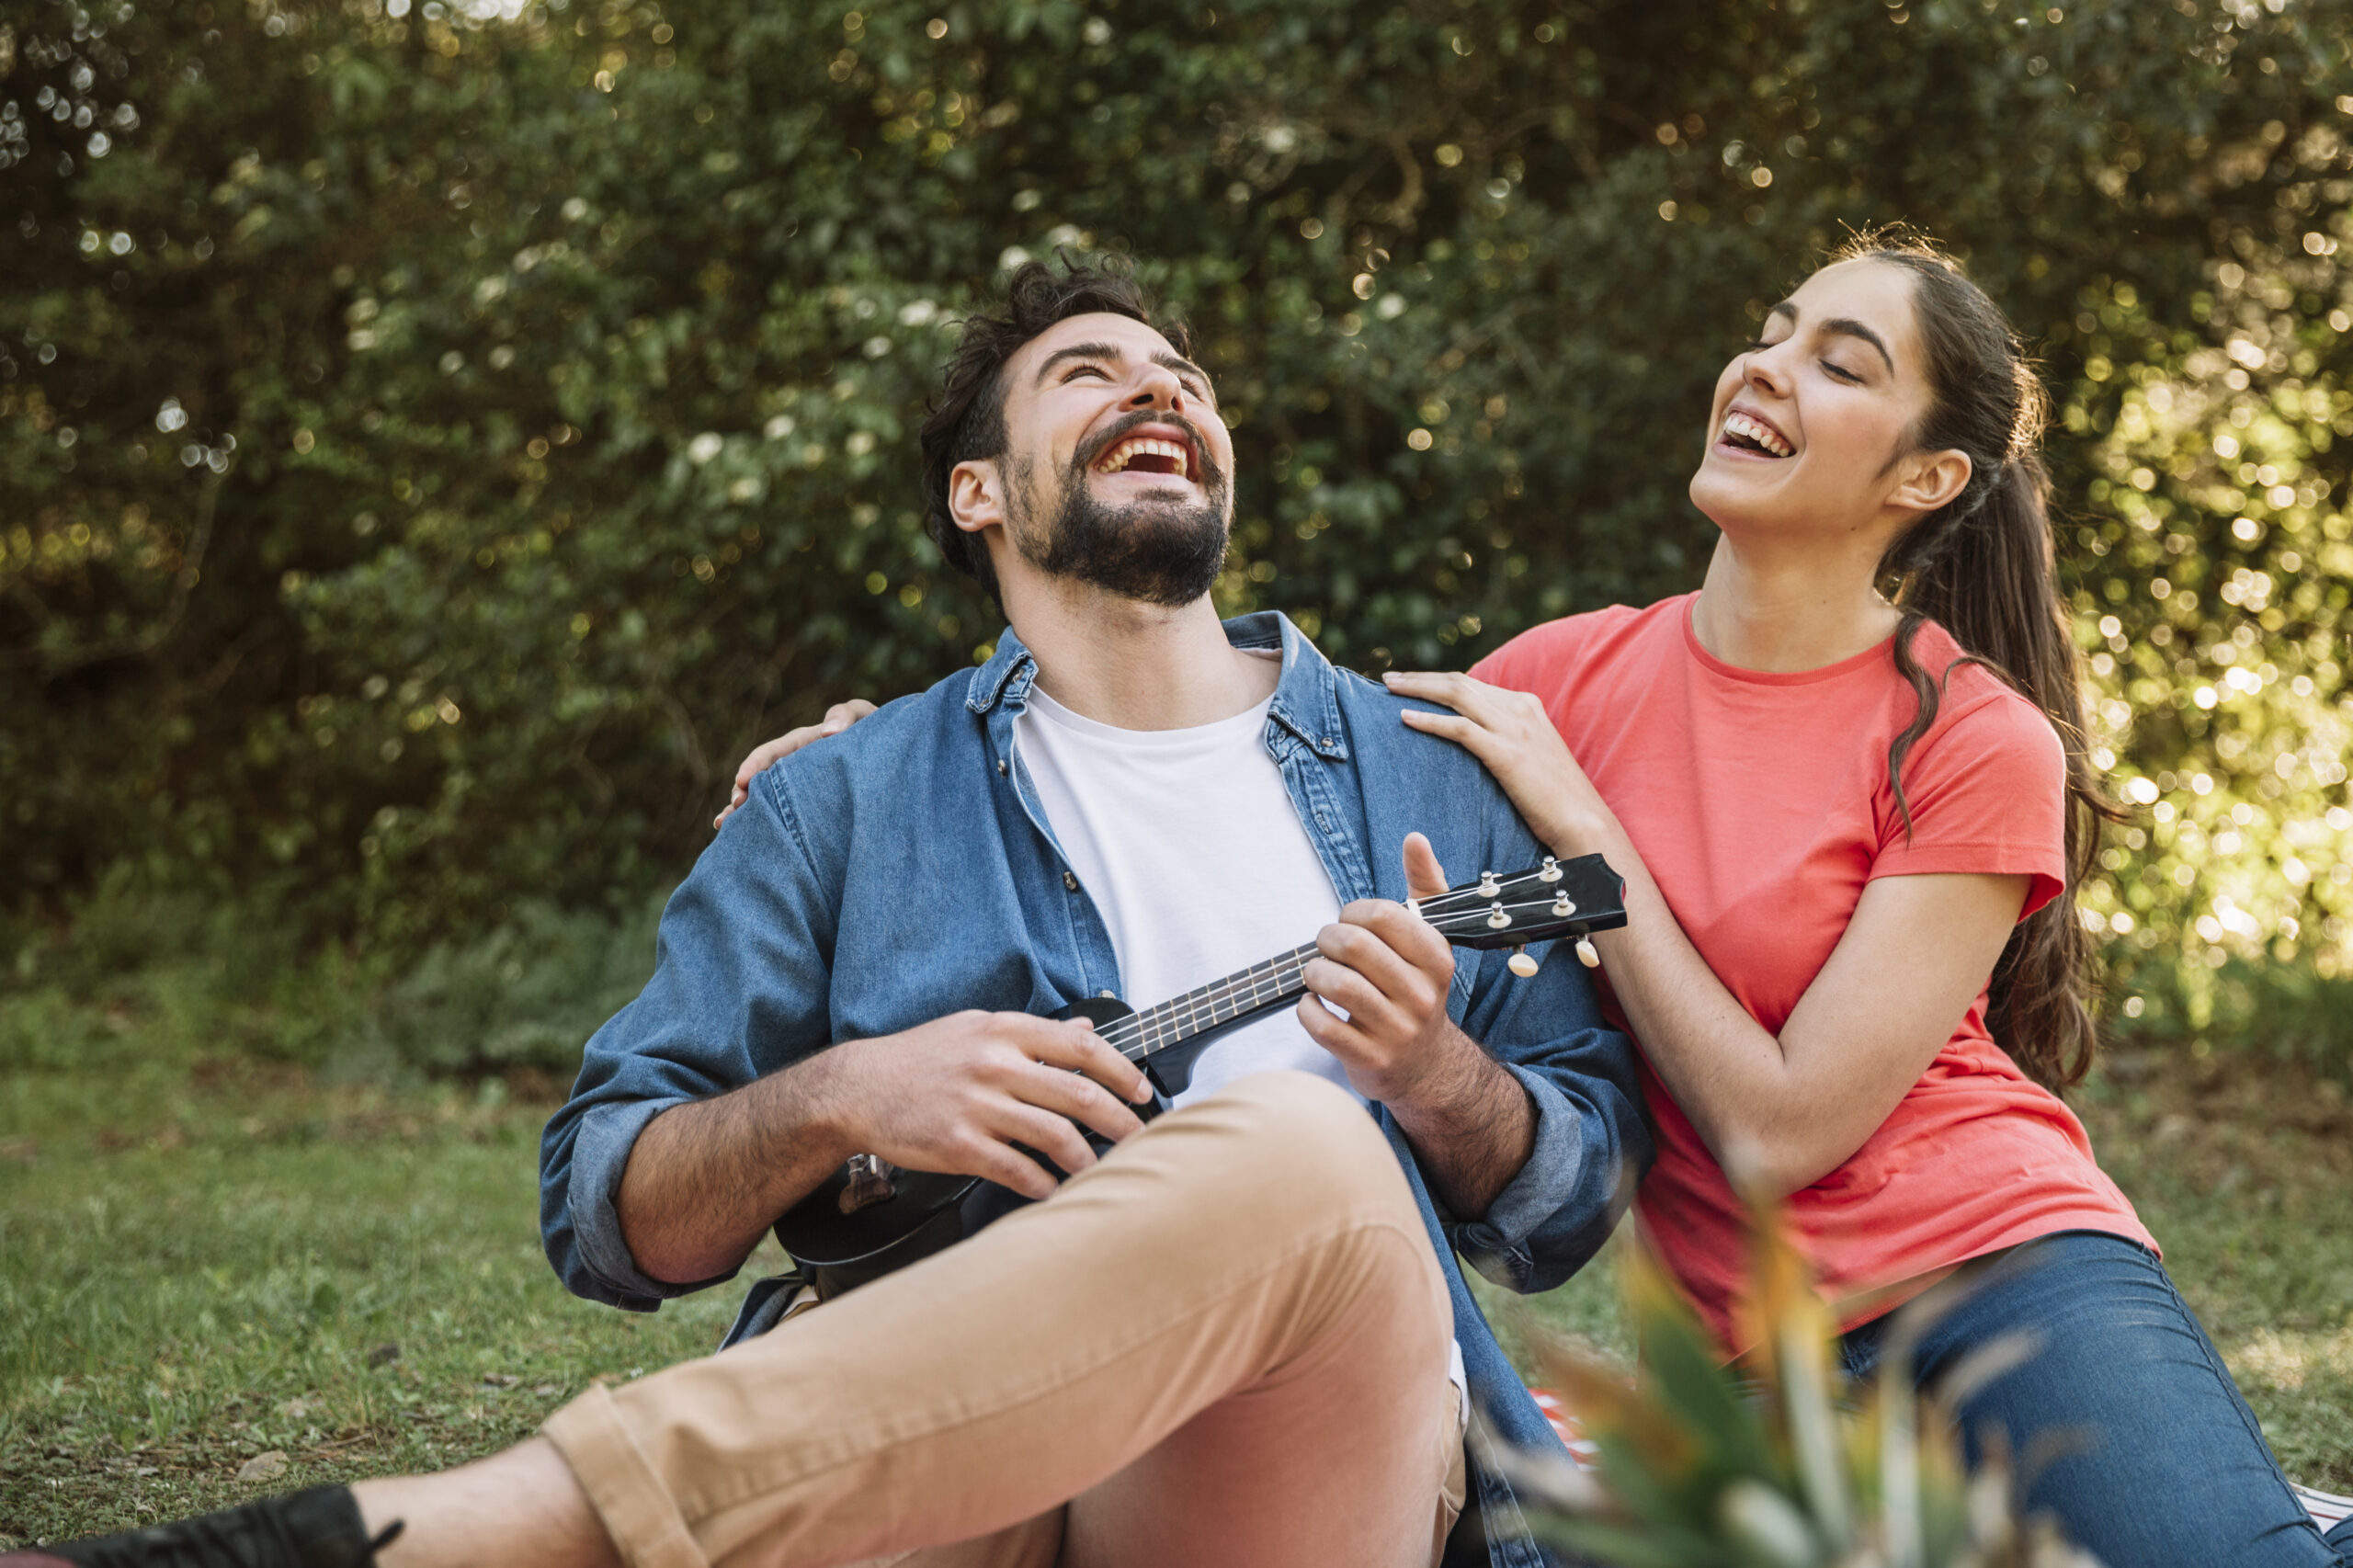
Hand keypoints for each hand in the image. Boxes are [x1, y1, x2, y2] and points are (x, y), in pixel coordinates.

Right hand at [713, 699, 877, 828]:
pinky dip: (760, 828)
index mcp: (801, 745)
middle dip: (741, 796)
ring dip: (743, 815)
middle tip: (733, 812)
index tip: (742, 781)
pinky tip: (740, 843)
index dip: (753, 766)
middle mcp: (793, 768)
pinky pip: (780, 818)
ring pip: (763, 803)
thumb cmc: (874, 731)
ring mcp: (798, 790)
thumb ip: (846, 715)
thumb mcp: (862, 716)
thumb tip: (828, 732)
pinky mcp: (806, 810)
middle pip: (758, 782)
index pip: (770, 754)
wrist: (892, 757)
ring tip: (725, 829)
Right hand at [825, 1010, 1154, 1200]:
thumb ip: (1032, 1033)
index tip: (1142, 1091)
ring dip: (1088, 1159)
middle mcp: (995, 1064)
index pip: (1081, 1047)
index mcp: (1003, 1031)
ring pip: (1055, 1135)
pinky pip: (1018, 1169)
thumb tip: (1086, 1030)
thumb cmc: (919, 1059)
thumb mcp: (975, 1028)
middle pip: (1078, 1094)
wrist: (857, 1088)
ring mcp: (977, 1106)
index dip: (1121, 1071)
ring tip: (1102, 1170)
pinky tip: (1056, 1189)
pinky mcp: (960, 1145)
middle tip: (1141, 1137)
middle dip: (1120, 1120)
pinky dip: (1045, 1184)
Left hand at [1298, 833, 1477, 1106]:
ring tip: (1317, 973)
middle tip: (1325, 946)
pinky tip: (1313, 1004)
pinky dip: (1306, 1009)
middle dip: (1326, 938)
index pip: (1383, 915)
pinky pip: (1322, 1025)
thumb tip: (1415, 838)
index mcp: (1436, 958)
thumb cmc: (1416, 987)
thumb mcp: (1430, 938)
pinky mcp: (1370, 1059)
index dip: (1352, 912)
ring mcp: (1396, 1030)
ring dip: (1313, 972)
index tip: (1349, 923)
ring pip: (1336, 984)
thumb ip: (1425, 885)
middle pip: (1354, 945)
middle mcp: (1421, 995)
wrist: (1426, 1067)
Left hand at [1381, 670, 1609, 854]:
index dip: (1438, 682)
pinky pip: (1459, 729)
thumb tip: (1473, 742)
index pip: (1472, 685)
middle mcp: (1520, 708)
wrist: (1583, 820)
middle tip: (1388, 679)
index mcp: (1526, 705)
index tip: (1411, 684)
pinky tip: (1405, 719)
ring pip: (1456, 695)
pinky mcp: (1506, 753)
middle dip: (1420, 678)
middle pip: (1459, 682)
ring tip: (1388, 689)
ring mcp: (1514, 728)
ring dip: (1418, 688)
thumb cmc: (1554, 797)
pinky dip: (1430, 720)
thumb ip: (1506, 740)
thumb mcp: (1531, 756)